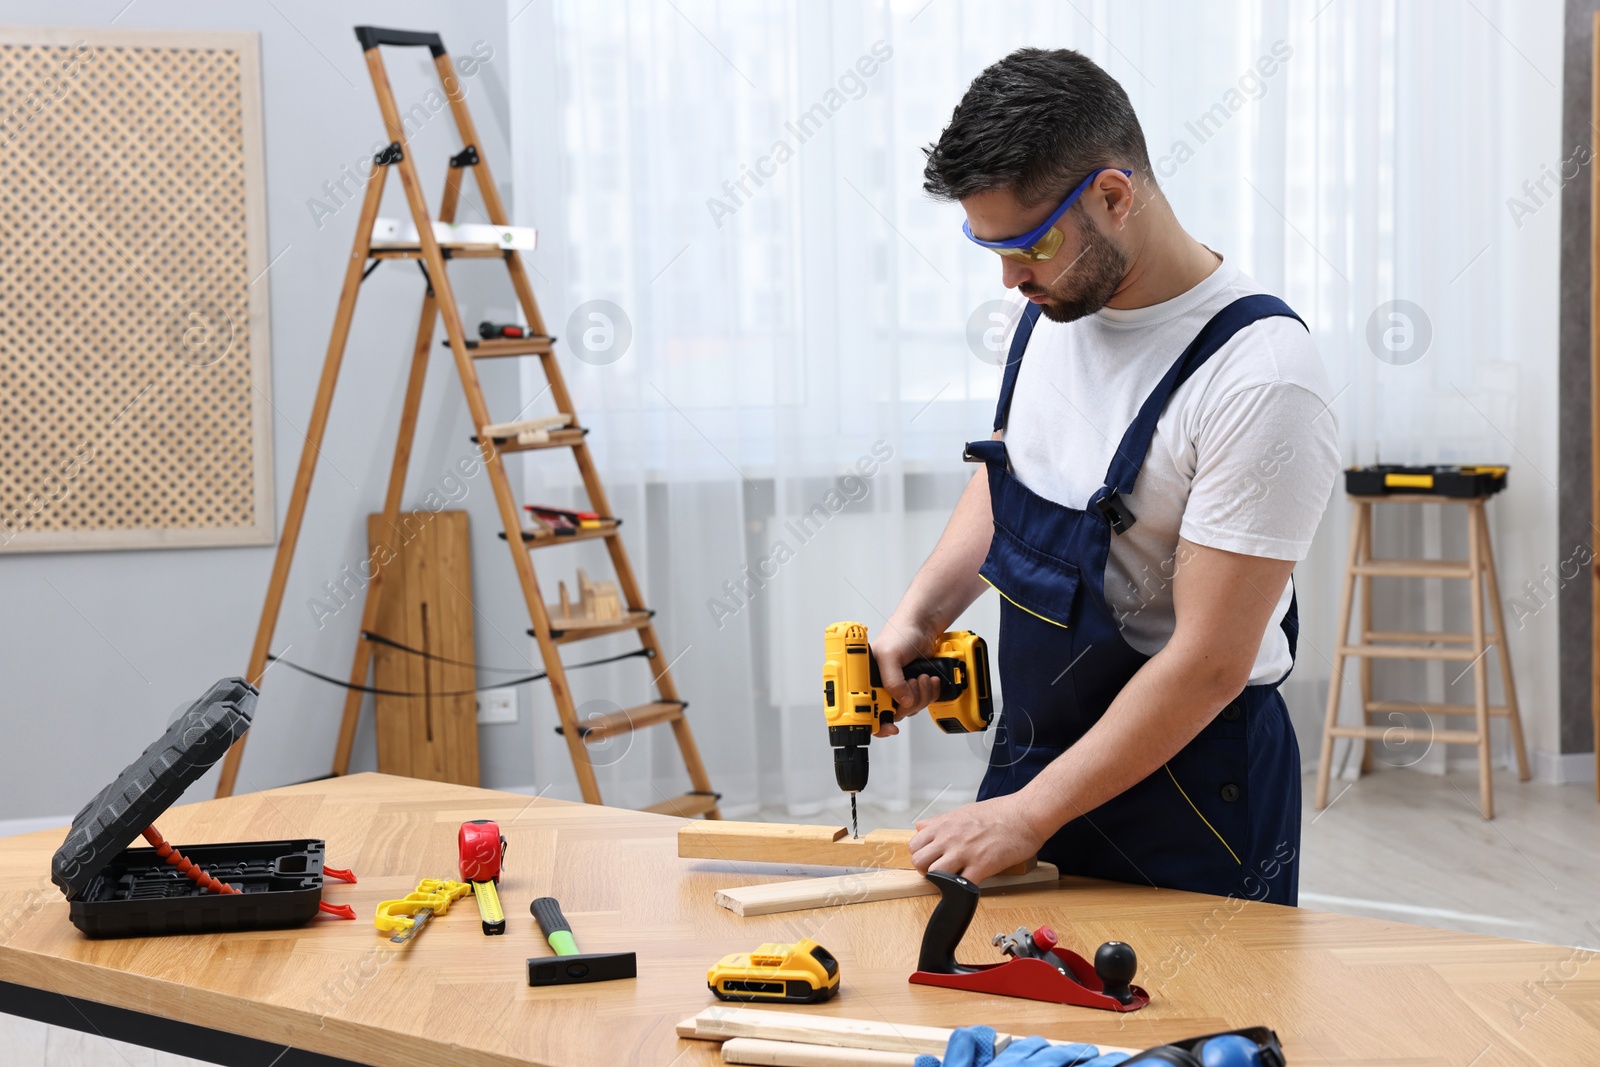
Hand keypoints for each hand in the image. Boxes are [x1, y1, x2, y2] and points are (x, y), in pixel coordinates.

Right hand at [870, 614, 943, 736]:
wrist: (922, 627)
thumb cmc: (899, 634)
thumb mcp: (889, 655)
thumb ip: (892, 681)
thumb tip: (902, 700)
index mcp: (868, 681)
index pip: (869, 712)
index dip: (878, 724)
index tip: (890, 726)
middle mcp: (882, 688)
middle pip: (895, 713)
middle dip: (909, 701)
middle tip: (911, 683)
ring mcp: (900, 689)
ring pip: (912, 709)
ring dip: (922, 694)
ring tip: (921, 676)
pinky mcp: (915, 688)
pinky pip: (924, 701)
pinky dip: (931, 692)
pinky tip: (929, 679)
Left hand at [910, 793, 1049, 883]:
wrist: (1025, 815)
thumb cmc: (999, 812)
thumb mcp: (963, 812)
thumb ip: (940, 822)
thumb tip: (921, 826)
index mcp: (944, 825)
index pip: (914, 845)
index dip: (921, 855)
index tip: (930, 860)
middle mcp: (950, 838)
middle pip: (919, 862)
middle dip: (926, 871)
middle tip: (940, 873)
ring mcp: (964, 852)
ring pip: (934, 875)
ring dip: (941, 882)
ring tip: (954, 881)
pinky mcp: (981, 866)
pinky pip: (961, 886)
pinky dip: (962, 891)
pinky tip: (969, 886)